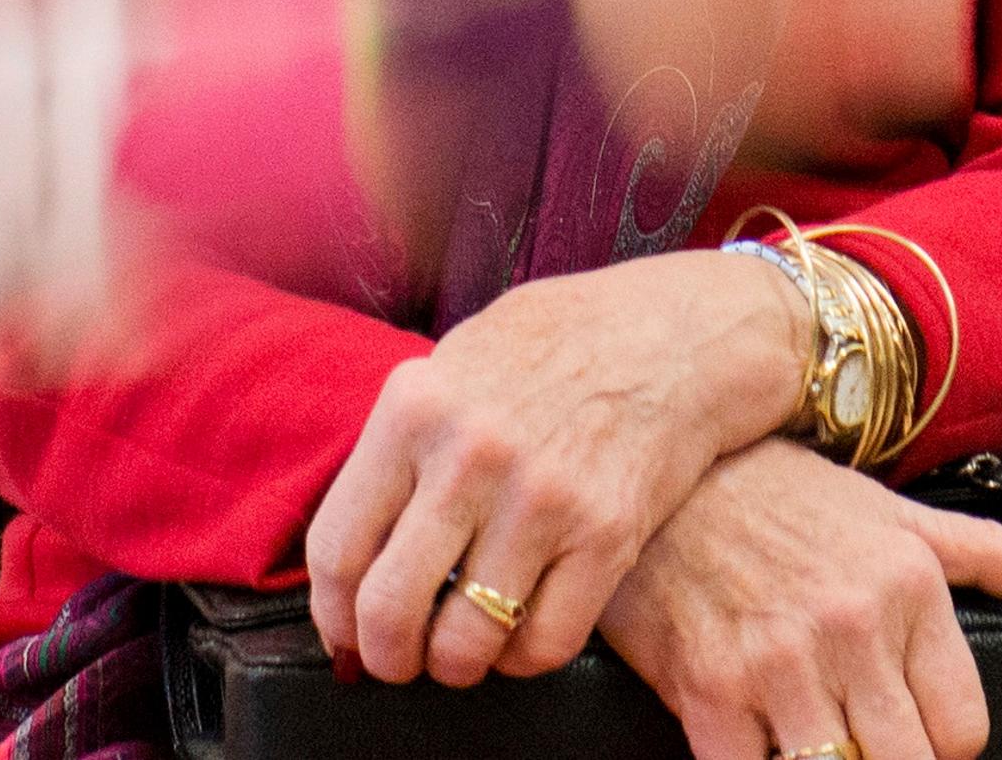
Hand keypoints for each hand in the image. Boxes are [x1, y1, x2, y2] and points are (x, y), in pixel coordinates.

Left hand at [304, 248, 804, 687]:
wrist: (670, 335)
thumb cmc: (553, 346)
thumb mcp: (453, 363)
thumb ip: (402, 442)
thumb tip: (358, 540)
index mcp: (414, 409)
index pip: (337, 546)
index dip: (331, 614)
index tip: (344, 635)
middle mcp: (469, 457)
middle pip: (389, 606)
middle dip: (385, 656)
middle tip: (395, 661)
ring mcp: (540, 501)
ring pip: (465, 642)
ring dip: (452, 666)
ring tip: (456, 654)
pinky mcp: (606, 537)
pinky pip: (544, 643)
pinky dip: (521, 660)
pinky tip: (516, 638)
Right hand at [593, 438, 1001, 759]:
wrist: (661, 473)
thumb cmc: (778, 493)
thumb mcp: (893, 513)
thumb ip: (990, 553)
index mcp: (908, 587)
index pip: (963, 729)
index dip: (940, 746)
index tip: (909, 734)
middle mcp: (853, 626)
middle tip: (860, 742)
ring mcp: (779, 663)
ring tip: (813, 743)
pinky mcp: (710, 690)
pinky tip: (760, 748)